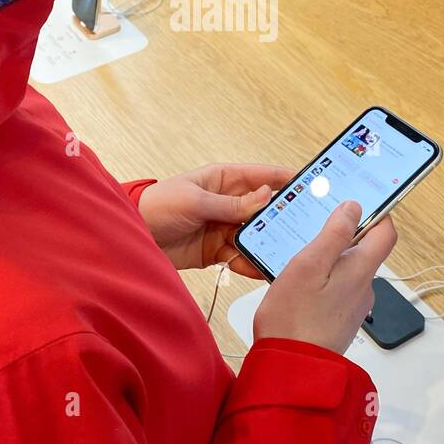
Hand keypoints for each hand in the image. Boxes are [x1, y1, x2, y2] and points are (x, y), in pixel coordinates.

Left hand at [137, 163, 291, 277]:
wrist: (132, 238)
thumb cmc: (156, 207)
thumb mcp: (195, 201)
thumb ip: (232, 204)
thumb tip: (266, 196)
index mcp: (223, 179)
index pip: (263, 176)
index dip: (287, 180)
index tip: (312, 186)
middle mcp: (228, 202)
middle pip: (264, 209)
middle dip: (283, 217)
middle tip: (306, 227)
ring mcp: (224, 227)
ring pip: (255, 234)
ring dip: (269, 243)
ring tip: (288, 252)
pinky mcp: (217, 250)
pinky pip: (241, 255)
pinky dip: (252, 262)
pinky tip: (263, 268)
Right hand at [253, 201, 397, 354]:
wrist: (291, 371)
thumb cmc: (294, 319)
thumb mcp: (309, 265)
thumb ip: (334, 234)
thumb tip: (354, 208)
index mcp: (361, 270)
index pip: (386, 232)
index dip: (377, 212)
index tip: (357, 202)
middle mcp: (364, 288)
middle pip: (365, 250)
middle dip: (344, 234)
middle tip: (315, 225)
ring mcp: (353, 307)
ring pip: (348, 271)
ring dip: (330, 259)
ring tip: (300, 257)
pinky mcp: (339, 321)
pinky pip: (336, 290)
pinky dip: (323, 280)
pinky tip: (299, 285)